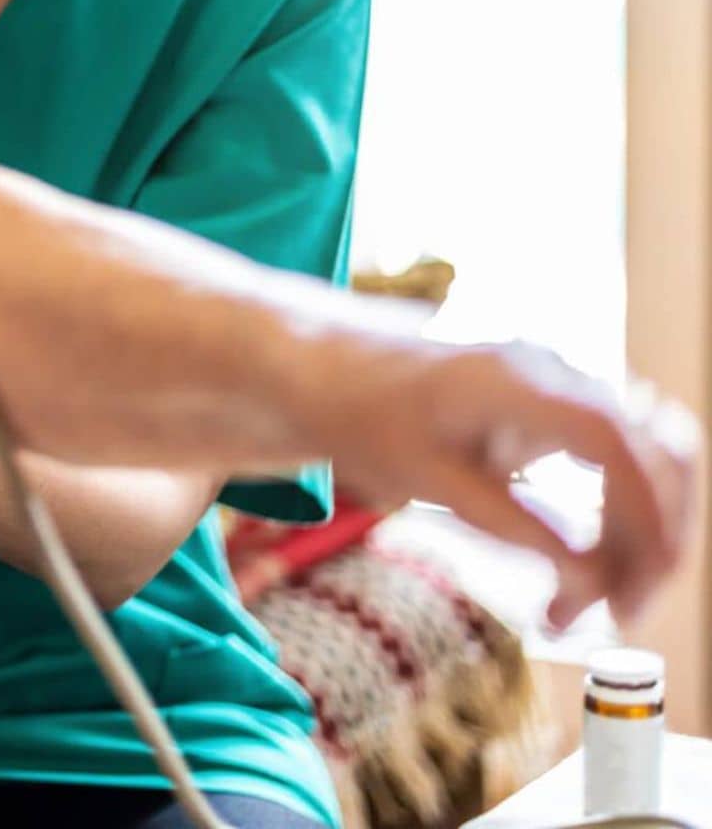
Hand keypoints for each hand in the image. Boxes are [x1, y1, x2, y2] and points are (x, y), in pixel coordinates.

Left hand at [317, 338, 699, 627]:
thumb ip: (512, 527)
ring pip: (648, 458)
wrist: (326, 366)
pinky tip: (584, 568)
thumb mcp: (426, 481)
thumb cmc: (364, 415)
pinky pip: (619, 457)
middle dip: (653, 541)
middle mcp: (555, 372)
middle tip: (617, 615)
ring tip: (587, 602)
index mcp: (517, 382)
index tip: (628, 598)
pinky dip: (619, 515)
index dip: (642, 524)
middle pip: (656, 453)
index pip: (615, 447)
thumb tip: (593, 583)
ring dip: (639, 532)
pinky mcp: (557, 406)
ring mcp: (562, 383)